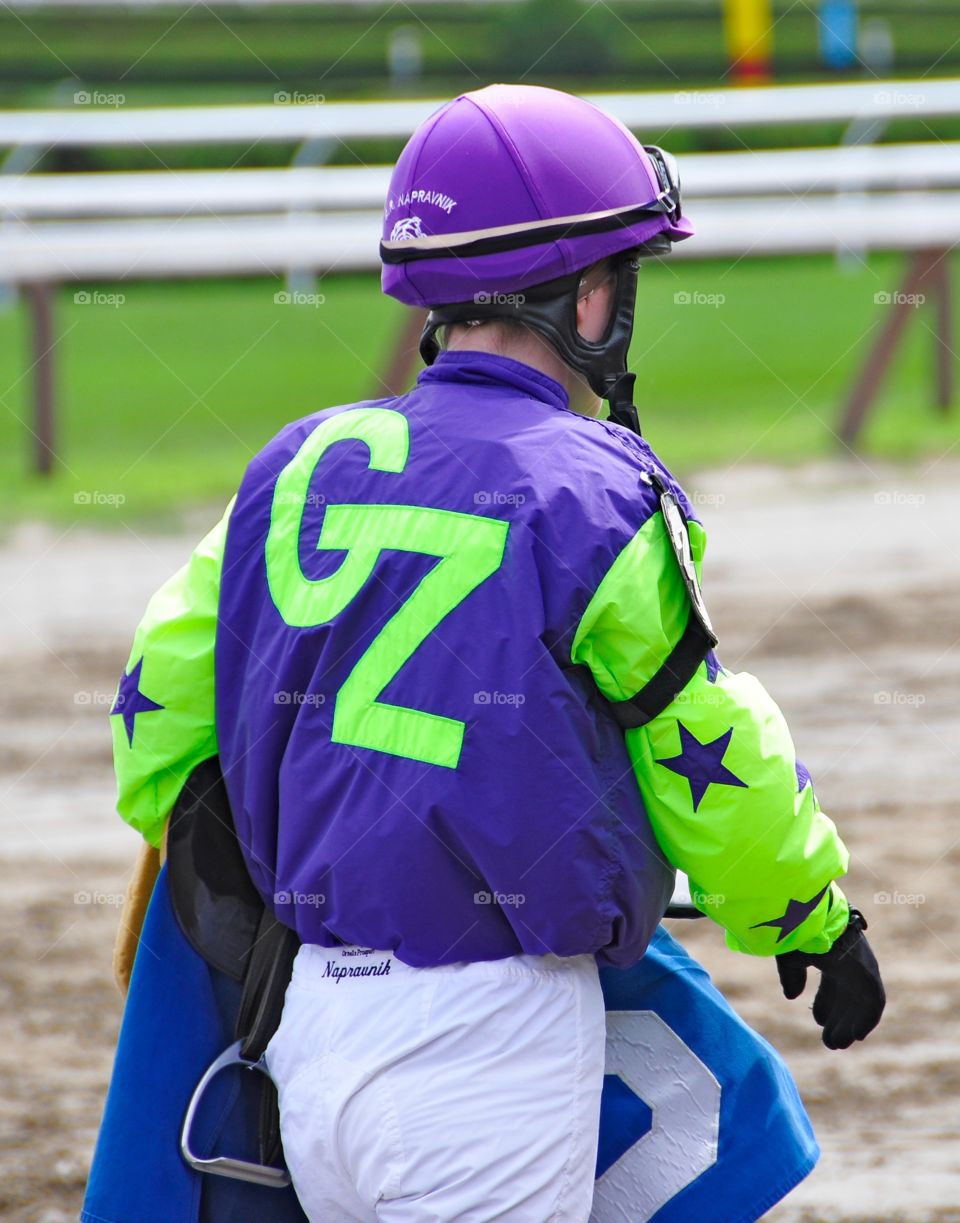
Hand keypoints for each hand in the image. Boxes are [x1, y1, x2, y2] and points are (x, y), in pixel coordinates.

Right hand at [776, 909, 884, 1049]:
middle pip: (847, 997)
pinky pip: (874, 1004)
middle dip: (838, 1019)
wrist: (816, 919)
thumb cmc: (800, 932)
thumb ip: (792, 975)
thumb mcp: (791, 955)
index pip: (832, 983)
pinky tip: (857, 1035)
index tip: (819, 1020)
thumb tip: (791, 995)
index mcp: (832, 953)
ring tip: (837, 1044)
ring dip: (850, 1024)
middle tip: (829, 1041)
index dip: (825, 1003)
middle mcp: (850, 961)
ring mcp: (862, 968)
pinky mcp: (871, 975)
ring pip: (860, 1003)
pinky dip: (867, 1020)